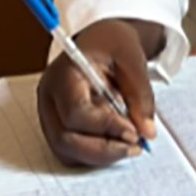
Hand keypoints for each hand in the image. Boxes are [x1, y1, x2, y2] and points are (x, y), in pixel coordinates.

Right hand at [37, 17, 163, 165]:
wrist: (100, 40)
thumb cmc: (112, 43)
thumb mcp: (132, 58)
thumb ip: (140, 95)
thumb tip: (146, 132)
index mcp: (63, 74)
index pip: (76, 112)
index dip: (105, 127)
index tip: (134, 132)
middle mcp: (49, 98)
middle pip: (66, 139)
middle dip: (104, 149)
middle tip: (135, 147)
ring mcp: (50, 115)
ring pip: (68, 151)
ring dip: (102, 155)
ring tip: (131, 145)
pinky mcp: (58, 127)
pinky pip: (73, 153)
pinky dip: (97, 154)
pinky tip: (118, 142)